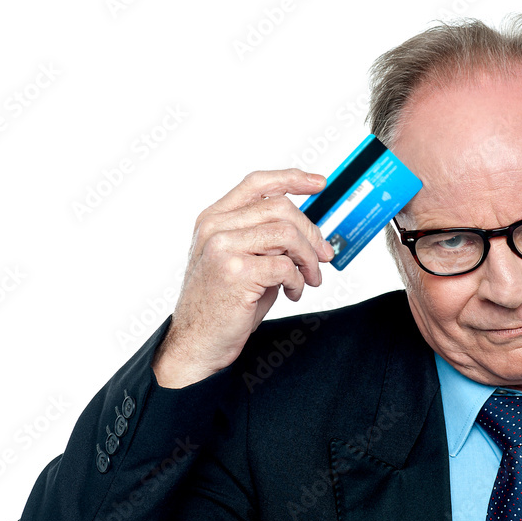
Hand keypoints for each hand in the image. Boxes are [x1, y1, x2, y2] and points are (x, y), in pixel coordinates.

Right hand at [152, 168, 332, 387]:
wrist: (197, 342)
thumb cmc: (222, 305)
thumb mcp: (243, 261)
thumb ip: (267, 240)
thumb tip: (312, 233)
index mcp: (214, 218)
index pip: (258, 183)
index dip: (292, 178)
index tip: (320, 183)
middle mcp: (215, 227)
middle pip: (280, 207)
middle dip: (311, 232)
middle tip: (324, 256)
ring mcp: (222, 247)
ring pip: (287, 234)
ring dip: (308, 258)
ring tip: (309, 278)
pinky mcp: (235, 271)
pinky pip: (285, 266)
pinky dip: (298, 281)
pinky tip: (292, 293)